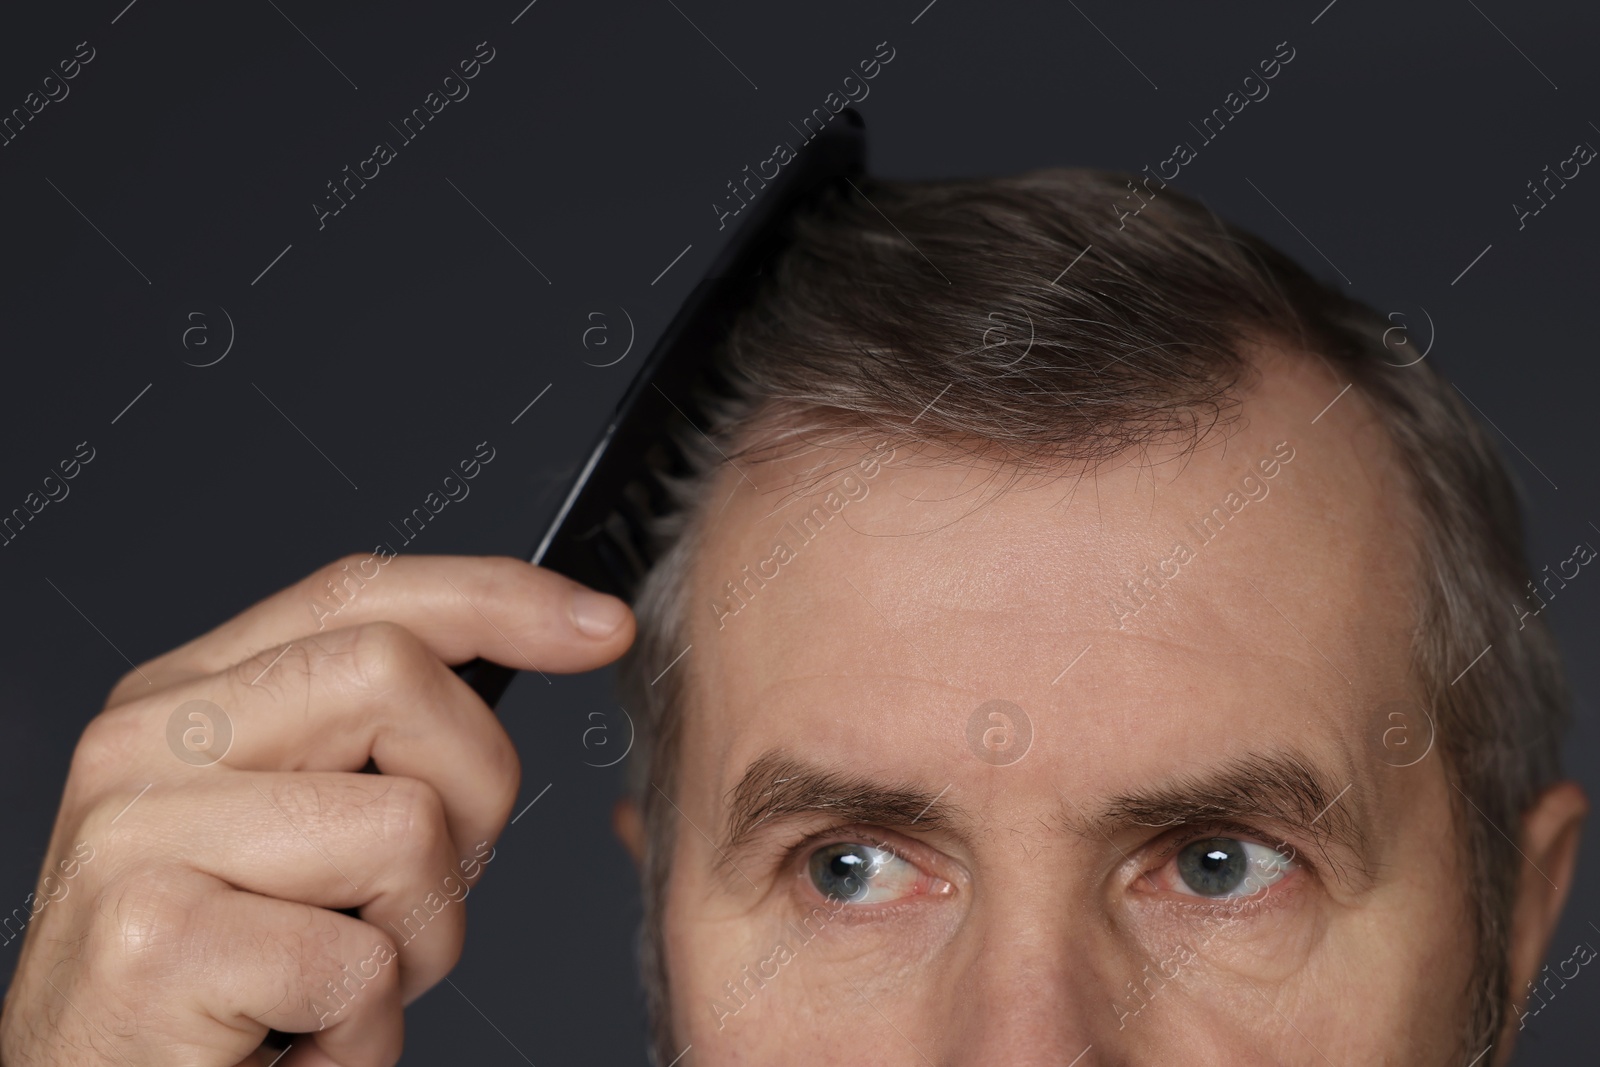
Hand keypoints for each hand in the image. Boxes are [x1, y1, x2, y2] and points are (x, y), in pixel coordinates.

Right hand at [0, 555, 634, 1066]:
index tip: (596, 626)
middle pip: (401, 678)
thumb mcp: (293, 829)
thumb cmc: (217, 986)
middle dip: (471, 794)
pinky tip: (297, 1040)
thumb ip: (367, 735)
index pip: (360, 591)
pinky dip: (367, 1029)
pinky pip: (366, 960)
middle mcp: (146, 742)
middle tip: (411, 895)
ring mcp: (139, 834)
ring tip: (334, 982)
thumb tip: (535, 639)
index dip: (496, 597)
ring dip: (419, 939)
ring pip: (408, 826)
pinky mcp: (156, 941)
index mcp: (184, 696)